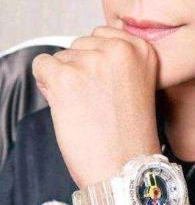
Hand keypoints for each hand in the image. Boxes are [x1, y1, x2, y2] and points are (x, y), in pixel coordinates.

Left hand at [31, 26, 161, 187]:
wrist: (124, 169)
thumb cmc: (129, 135)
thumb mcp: (137, 83)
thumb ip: (117, 60)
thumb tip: (81, 49)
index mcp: (142, 49)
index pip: (102, 35)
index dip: (97, 62)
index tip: (107, 86)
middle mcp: (120, 49)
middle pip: (80, 44)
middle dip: (80, 69)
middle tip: (96, 101)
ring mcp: (92, 61)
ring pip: (61, 57)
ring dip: (65, 80)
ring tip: (86, 108)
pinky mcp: (66, 77)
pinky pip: (41, 65)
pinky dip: (46, 85)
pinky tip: (66, 106)